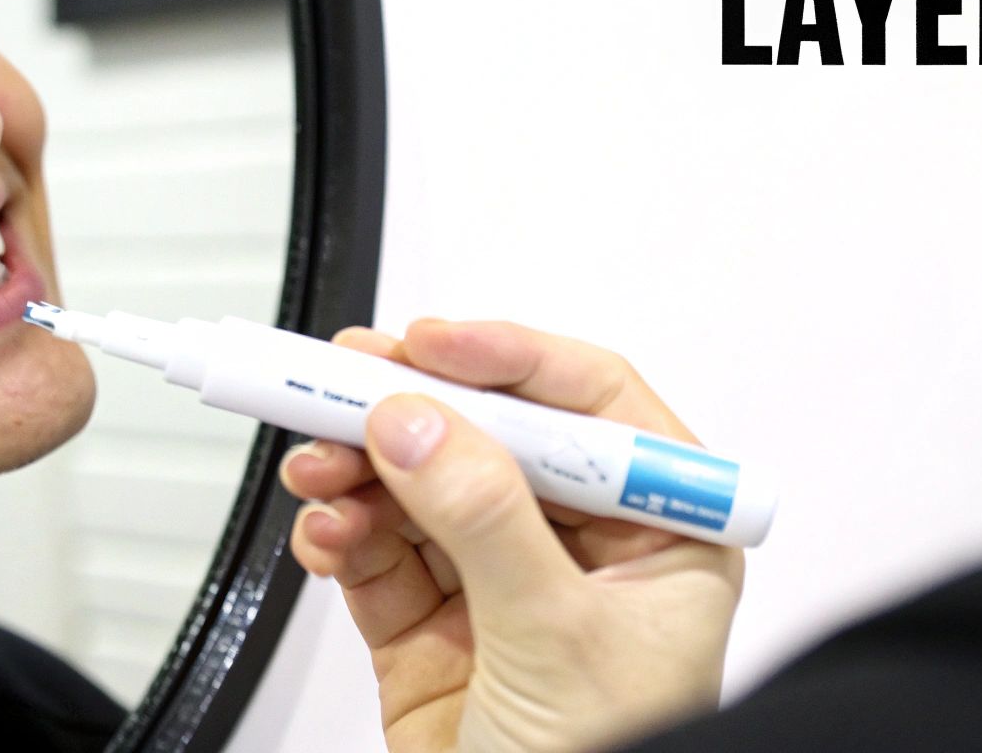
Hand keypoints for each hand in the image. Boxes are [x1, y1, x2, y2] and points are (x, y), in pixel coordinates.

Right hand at [281, 319, 743, 752]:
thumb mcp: (556, 638)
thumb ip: (484, 517)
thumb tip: (419, 420)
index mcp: (661, 536)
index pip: (591, 408)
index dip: (508, 360)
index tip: (428, 342)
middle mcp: (585, 551)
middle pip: (492, 436)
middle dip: (415, 409)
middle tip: (341, 381)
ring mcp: (502, 588)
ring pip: (424, 487)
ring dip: (364, 467)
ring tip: (319, 464)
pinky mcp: (432, 632)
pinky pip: (381, 554)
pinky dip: (345, 534)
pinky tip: (328, 530)